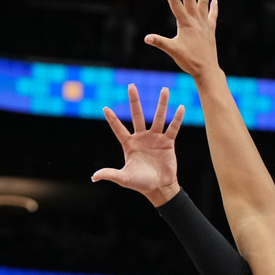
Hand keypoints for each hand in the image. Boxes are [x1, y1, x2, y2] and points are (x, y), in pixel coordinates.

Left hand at [91, 84, 184, 206]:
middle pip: (137, 115)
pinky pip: (173, 128)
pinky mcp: (168, 142)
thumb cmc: (140, 183)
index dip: (112, 119)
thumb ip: (110, 174)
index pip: (118, 129)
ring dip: (161, 104)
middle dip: (134, 101)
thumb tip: (93, 177)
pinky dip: (177, 118)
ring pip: (158, 117)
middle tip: (131, 86)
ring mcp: (155, 138)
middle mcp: (142, 138)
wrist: (159, 188)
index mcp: (129, 144)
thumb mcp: (124, 178)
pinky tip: (180, 107)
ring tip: (164, 89)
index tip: (105, 108)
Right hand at [145, 0, 220, 79]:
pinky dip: (214, 8)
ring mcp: (204, 24)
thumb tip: (146, 38)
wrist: (207, 69)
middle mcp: (196, 20)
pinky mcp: (210, 30)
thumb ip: (160, 42)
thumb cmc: (189, 61)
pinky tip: (215, 1)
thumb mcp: (173, 51)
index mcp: (185, 23)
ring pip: (205, 2)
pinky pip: (212, 16)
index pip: (175, 3)